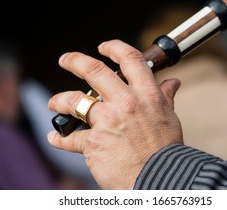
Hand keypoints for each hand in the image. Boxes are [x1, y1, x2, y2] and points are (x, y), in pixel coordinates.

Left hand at [47, 39, 182, 188]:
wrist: (159, 180)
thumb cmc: (166, 150)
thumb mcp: (169, 118)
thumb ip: (165, 97)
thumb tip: (172, 82)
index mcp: (146, 94)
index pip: (130, 59)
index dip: (114, 48)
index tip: (103, 47)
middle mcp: (126, 103)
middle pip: (94, 71)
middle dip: (74, 61)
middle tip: (65, 59)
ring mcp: (108, 122)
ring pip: (74, 100)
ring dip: (59, 100)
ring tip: (54, 102)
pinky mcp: (94, 143)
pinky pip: (70, 138)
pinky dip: (59, 137)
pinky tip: (55, 137)